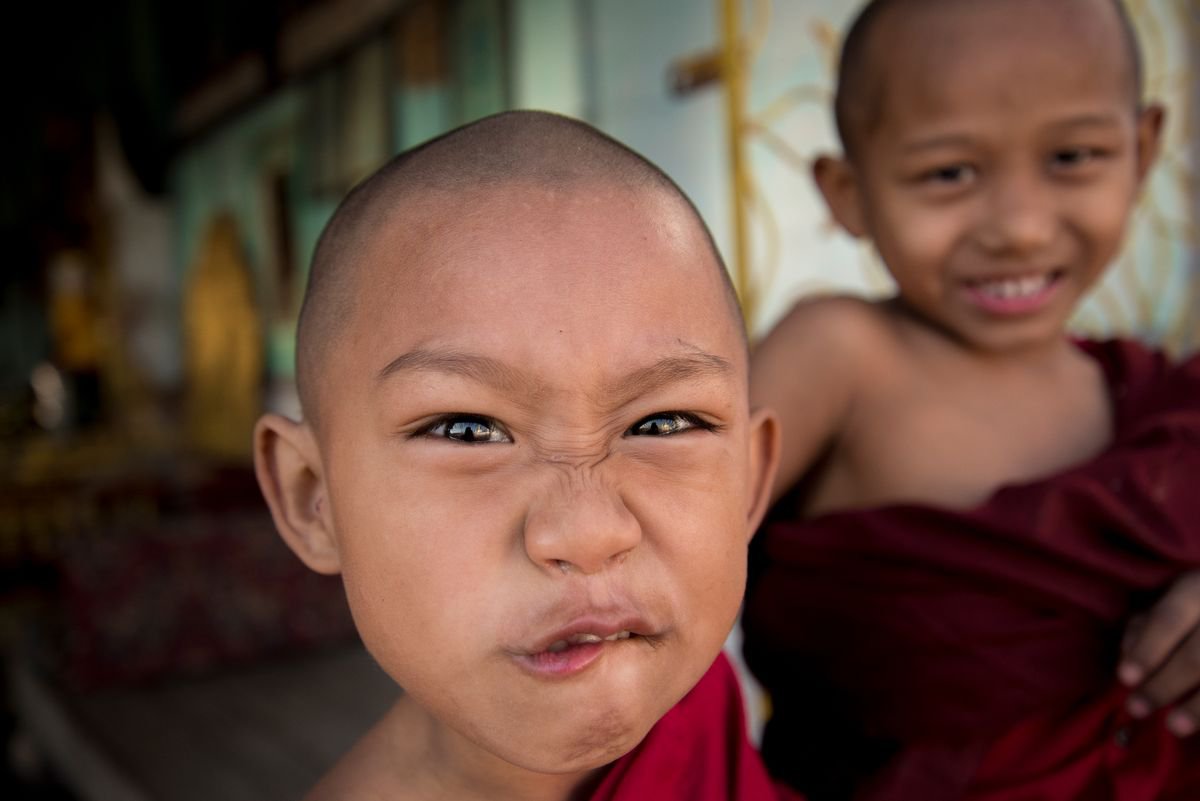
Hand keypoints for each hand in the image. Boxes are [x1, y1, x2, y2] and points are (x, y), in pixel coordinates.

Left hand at [1119, 571, 1199, 736]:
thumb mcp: (1174, 598)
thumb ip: (1147, 625)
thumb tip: (1126, 655)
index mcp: (1199, 588)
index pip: (1169, 619)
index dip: (1147, 650)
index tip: (1125, 677)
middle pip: (1197, 656)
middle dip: (1165, 685)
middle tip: (1137, 708)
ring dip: (1199, 707)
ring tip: (1174, 726)